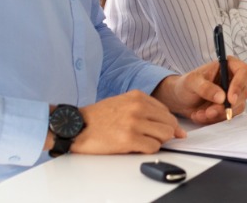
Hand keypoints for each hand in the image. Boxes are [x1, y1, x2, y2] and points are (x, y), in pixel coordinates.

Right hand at [67, 90, 184, 154]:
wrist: (76, 126)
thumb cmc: (98, 118)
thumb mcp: (123, 103)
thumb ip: (144, 109)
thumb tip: (169, 124)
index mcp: (138, 97)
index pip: (166, 112)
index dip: (168, 124)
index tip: (167, 132)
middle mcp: (138, 107)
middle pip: (170, 123)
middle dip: (165, 134)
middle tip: (153, 139)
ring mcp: (134, 123)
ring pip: (165, 135)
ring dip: (157, 142)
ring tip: (143, 142)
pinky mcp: (129, 139)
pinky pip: (153, 147)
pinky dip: (148, 150)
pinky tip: (137, 147)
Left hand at [152, 56, 246, 123]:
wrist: (180, 99)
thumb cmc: (185, 84)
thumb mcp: (192, 82)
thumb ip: (205, 88)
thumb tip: (222, 97)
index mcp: (228, 65)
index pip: (244, 72)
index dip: (239, 85)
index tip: (229, 99)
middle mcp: (234, 79)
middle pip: (244, 92)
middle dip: (226, 106)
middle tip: (209, 111)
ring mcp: (233, 94)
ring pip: (237, 107)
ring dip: (219, 114)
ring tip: (200, 114)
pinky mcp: (230, 107)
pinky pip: (229, 116)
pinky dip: (215, 119)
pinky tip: (201, 115)